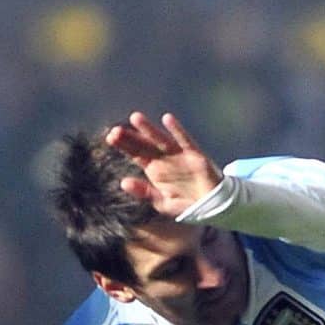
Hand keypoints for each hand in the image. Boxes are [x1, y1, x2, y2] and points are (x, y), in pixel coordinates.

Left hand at [104, 111, 223, 215]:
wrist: (214, 206)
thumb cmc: (187, 204)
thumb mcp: (162, 203)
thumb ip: (144, 193)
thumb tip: (123, 182)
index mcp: (154, 170)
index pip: (135, 154)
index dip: (123, 146)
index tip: (110, 137)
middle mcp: (164, 159)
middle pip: (144, 145)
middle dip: (131, 137)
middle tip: (116, 130)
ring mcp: (179, 155)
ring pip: (161, 140)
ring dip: (148, 130)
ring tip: (135, 118)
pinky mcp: (195, 155)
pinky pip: (185, 140)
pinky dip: (177, 130)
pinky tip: (167, 119)